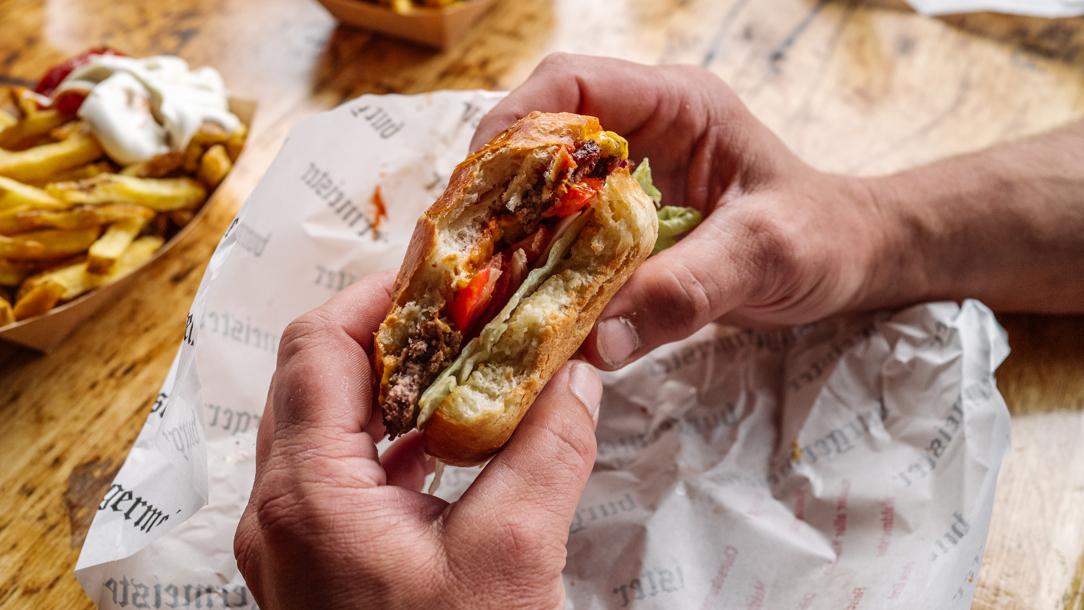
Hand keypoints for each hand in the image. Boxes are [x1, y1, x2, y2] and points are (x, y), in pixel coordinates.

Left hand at [234, 270, 603, 608]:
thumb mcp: (514, 555)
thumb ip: (547, 448)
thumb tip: (576, 372)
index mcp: (306, 494)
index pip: (318, 346)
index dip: (383, 295)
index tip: (449, 274)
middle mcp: (278, 510)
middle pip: (314, 377)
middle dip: (392, 334)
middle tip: (466, 310)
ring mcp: (289, 541)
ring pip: (325, 424)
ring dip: (395, 387)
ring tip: (468, 361)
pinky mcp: (315, 565)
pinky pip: (340, 473)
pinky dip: (394, 441)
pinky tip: (455, 440)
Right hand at [473, 54, 904, 368]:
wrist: (850, 261)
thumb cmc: (823, 236)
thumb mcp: (765, 255)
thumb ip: (686, 290)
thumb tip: (596, 340)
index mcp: (677, 106)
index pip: (574, 84)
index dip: (517, 124)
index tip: (481, 184)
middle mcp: (643, 134)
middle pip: (540, 140)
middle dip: (495, 191)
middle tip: (463, 249)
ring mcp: (630, 181)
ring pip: (543, 192)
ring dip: (508, 235)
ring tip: (477, 282)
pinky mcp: (625, 227)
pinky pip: (563, 237)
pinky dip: (536, 267)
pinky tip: (517, 302)